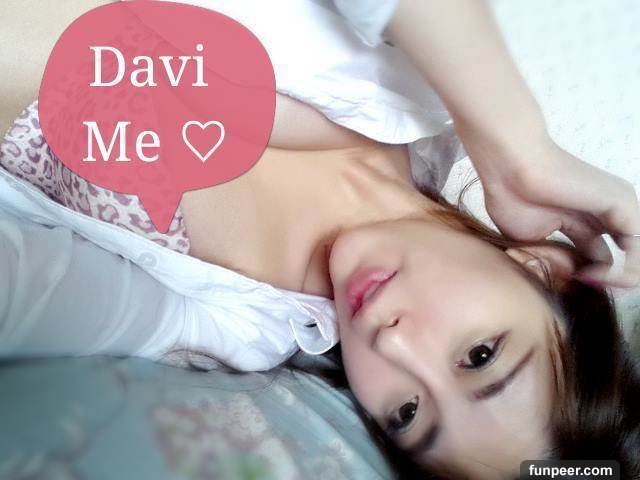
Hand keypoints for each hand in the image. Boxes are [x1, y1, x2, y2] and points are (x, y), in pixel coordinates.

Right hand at [472, 138, 639, 288]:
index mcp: (586, 220)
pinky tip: (597, 274)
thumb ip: (560, 258)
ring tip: (594, 282)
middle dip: (613, 279)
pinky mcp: (622, 202)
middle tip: (588, 286)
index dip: (594, 279)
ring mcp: (618, 206)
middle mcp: (607, 212)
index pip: (606, 258)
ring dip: (621, 277)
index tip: (573, 285)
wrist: (509, 169)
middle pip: (627, 257)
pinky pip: (639, 247)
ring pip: (637, 254)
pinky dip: (626, 268)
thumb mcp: (536, 241)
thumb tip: (575, 277)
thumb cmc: (511, 196)